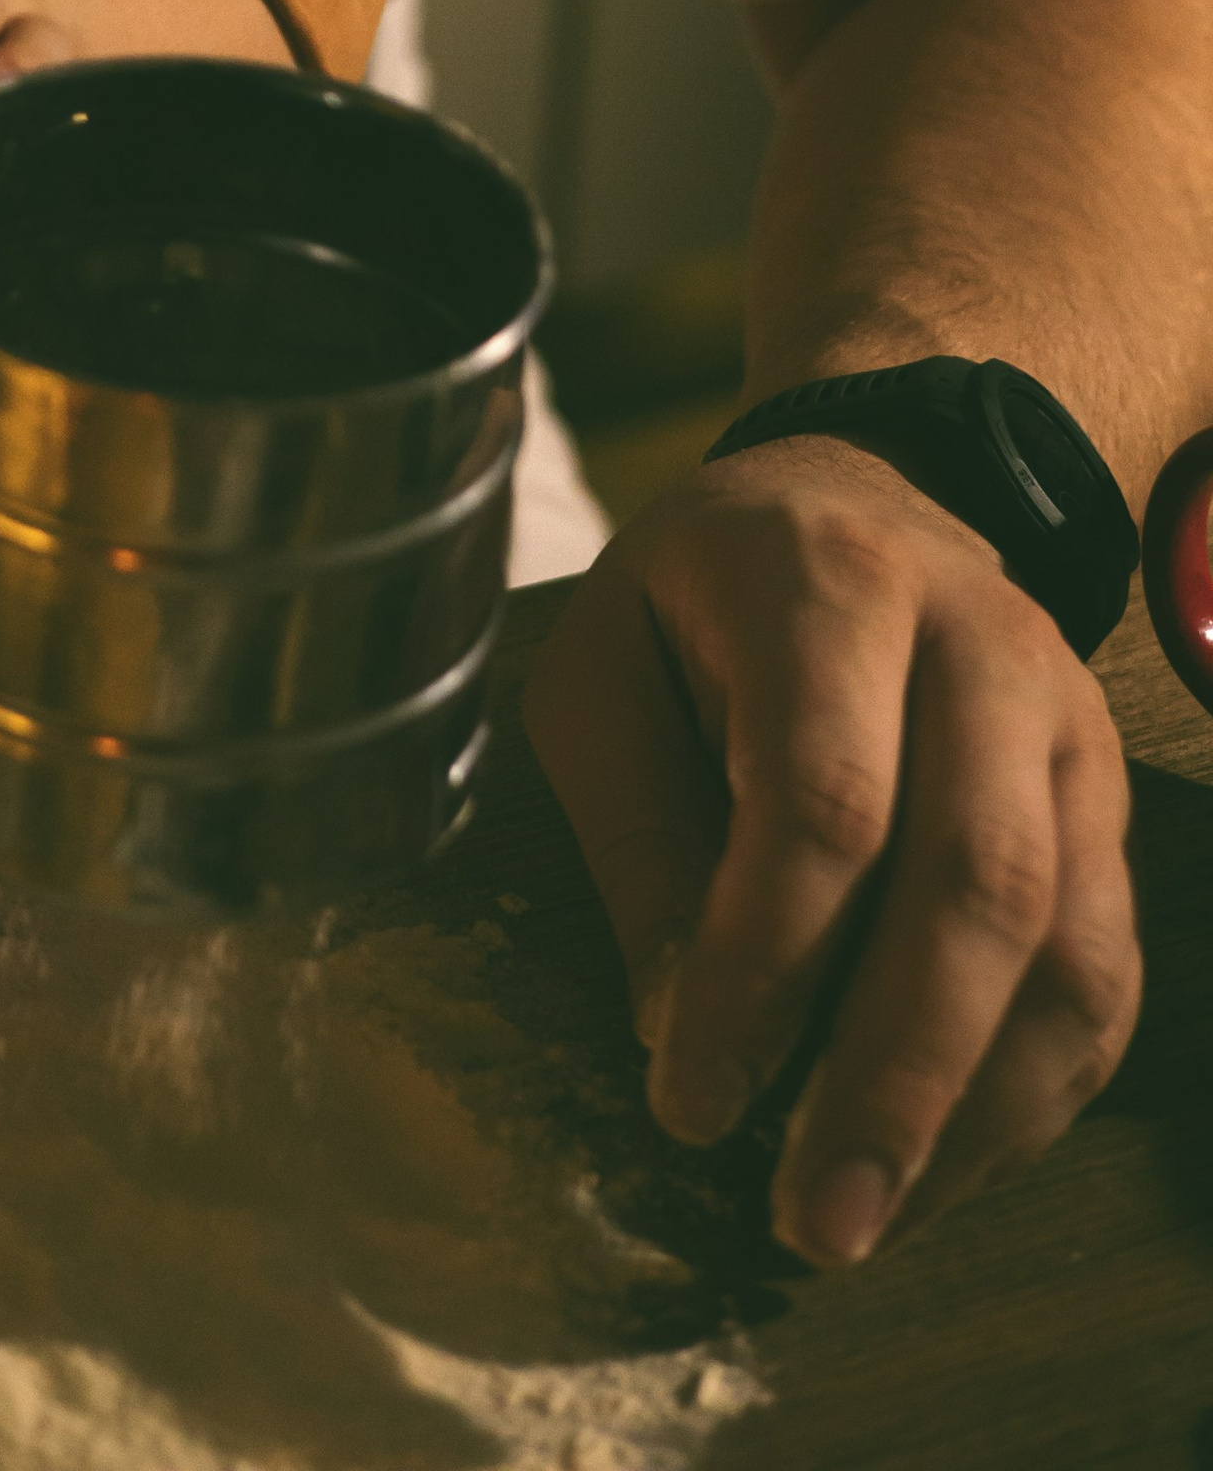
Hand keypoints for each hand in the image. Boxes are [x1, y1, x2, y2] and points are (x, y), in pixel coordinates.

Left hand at [523, 435, 1138, 1266]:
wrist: (860, 490)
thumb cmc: (700, 594)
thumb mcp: (603, 659)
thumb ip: (631, 825)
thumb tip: (676, 1019)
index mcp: (829, 586)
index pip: (823, 797)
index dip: (763, 966)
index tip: (690, 1097)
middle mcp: (982, 646)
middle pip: (977, 882)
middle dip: (893, 1077)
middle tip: (813, 1219)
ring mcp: (1068, 726)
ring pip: (1070, 946)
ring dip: (978, 1114)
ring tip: (875, 1222)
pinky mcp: (1110, 803)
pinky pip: (1107, 972)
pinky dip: (1037, 1094)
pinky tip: (945, 1166)